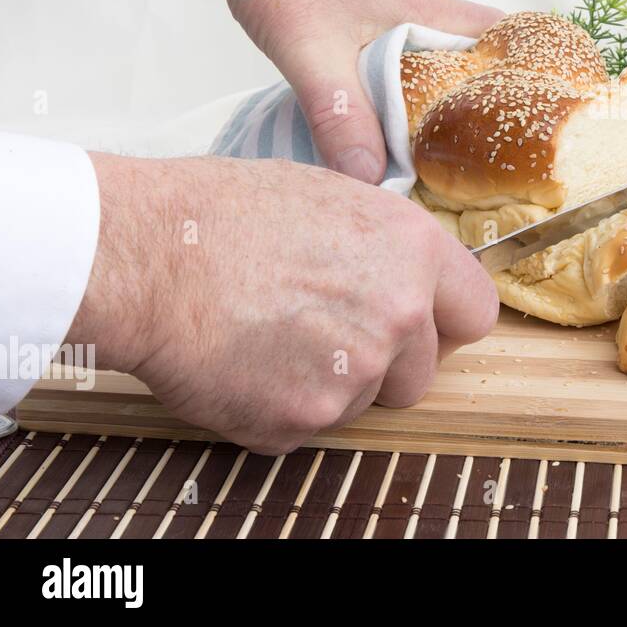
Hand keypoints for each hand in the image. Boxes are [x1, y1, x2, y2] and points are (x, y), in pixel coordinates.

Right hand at [69, 152, 498, 453]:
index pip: (476, 313)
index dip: (444, 324)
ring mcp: (355, 373)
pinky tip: (244, 362)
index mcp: (414, 252)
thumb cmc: (226, 215)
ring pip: (363, 403)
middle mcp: (399, 315)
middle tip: (322, 334)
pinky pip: (306, 428)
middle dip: (383, 365)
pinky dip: (277, 408)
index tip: (420, 327)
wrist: (149, 257)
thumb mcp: (333, 199)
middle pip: (421, 373)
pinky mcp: (304, 419)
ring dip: (329, 385)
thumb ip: (389, 248)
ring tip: (272, 337)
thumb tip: (408, 275)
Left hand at [138, 0, 502, 184]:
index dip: (527, 67)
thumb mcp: (311, 55)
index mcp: (423, 5)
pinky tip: (383, 99)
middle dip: (484, 88)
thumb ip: (342, 118)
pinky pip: (401, 38)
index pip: (501, 31)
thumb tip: (372, 180)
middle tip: (489, 140)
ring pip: (433, 43)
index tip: (540, 109)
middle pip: (471, 43)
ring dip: (440, 81)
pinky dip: (406, 69)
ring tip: (440, 133)